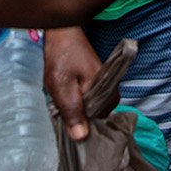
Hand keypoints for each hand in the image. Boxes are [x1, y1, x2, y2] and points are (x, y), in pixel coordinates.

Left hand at [42, 26, 101, 140]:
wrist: (62, 32)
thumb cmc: (63, 55)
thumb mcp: (62, 86)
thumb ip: (72, 111)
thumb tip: (81, 137)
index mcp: (107, 93)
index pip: (96, 123)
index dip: (78, 124)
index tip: (64, 118)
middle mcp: (110, 91)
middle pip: (93, 117)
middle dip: (74, 114)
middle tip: (59, 100)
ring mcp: (104, 87)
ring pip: (88, 108)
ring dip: (73, 106)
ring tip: (61, 93)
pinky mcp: (97, 83)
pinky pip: (87, 100)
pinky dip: (75, 99)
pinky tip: (64, 91)